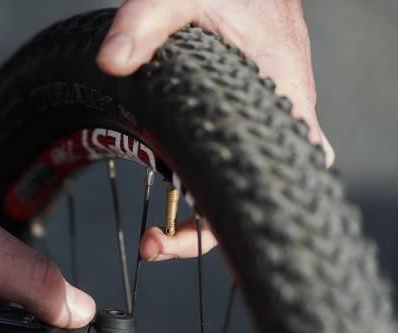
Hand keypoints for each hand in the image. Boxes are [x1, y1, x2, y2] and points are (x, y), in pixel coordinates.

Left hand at [98, 0, 330, 260]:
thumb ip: (143, 23)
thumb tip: (111, 62)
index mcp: (280, 95)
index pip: (286, 175)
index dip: (248, 216)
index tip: (196, 238)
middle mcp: (281, 116)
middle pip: (262, 198)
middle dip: (210, 233)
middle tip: (157, 244)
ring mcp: (266, 119)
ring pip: (244, 187)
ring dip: (203, 217)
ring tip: (156, 237)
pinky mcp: (247, 115)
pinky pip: (232, 165)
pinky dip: (203, 190)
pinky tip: (170, 200)